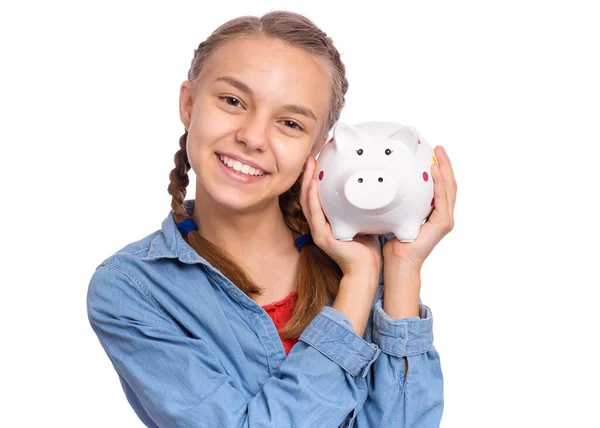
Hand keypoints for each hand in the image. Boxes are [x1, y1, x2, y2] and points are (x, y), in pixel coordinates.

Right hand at [300, 156, 381, 277]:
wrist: (366, 268)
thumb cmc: (367, 246)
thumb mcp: (363, 218)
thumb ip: (363, 203)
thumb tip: (375, 182)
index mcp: (326, 219)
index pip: (316, 195)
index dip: (315, 177)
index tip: (319, 159)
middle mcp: (319, 224)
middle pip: (308, 195)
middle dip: (308, 175)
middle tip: (312, 157)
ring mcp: (318, 231)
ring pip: (307, 202)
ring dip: (307, 182)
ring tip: (310, 165)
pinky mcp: (322, 237)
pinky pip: (314, 214)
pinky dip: (313, 198)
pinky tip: (313, 185)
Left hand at [383, 146, 456, 267]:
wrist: (398, 262)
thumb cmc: (393, 242)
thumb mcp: (396, 215)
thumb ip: (397, 202)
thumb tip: (383, 183)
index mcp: (434, 212)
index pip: (441, 186)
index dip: (440, 169)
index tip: (433, 153)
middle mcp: (443, 215)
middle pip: (449, 184)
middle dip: (446, 164)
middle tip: (439, 147)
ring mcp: (445, 219)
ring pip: (449, 188)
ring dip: (445, 168)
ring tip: (439, 152)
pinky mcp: (443, 223)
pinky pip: (443, 198)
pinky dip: (439, 183)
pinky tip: (434, 169)